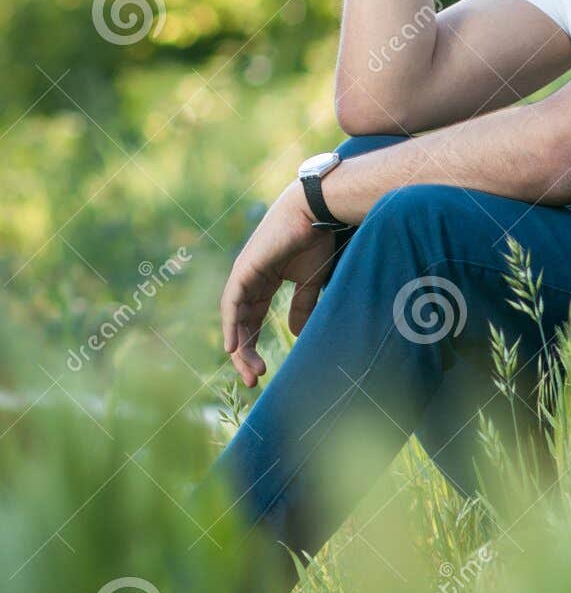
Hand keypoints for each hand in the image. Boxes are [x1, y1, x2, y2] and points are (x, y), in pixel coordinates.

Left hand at [220, 183, 337, 387]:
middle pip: (241, 324)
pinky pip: (233, 303)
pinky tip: (233, 347)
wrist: (316, 211)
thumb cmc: (317, 238)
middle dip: (246, 354)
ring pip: (235, 318)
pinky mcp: (245, 269)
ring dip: (240, 347)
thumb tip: (296, 332)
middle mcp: (249, 280)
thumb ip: (302, 305)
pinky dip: (231, 325)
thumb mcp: (310, 281)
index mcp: (263, 282)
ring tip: (249, 371)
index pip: (252, 321)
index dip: (255, 346)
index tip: (262, 373)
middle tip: (253, 381)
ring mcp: (244, 274)